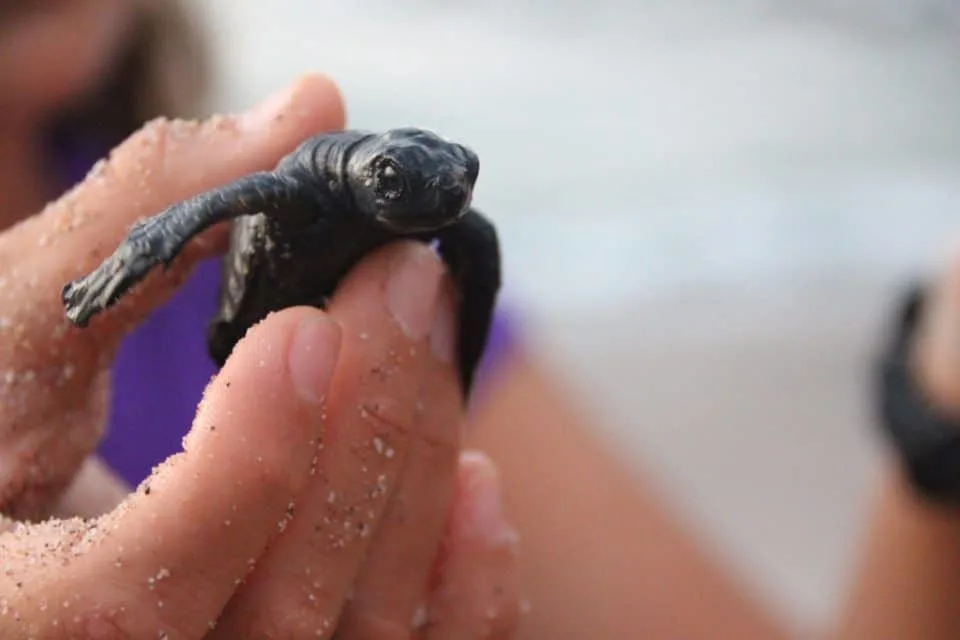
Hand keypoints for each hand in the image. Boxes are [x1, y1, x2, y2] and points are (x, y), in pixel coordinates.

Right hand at [0, 73, 522, 638]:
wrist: (14, 531)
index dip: (241, 468)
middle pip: (283, 602)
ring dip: (416, 463)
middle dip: (365, 421)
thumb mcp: (6, 333)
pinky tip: (479, 479)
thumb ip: (131, 221)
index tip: (303, 328)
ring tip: (426, 322)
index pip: (133, 594)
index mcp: (20, 622)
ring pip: (360, 626)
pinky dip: (470, 590)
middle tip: (404, 276)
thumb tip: (306, 110)